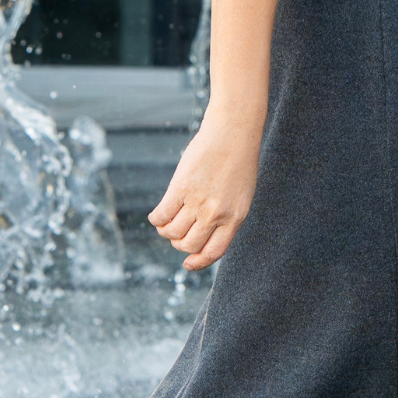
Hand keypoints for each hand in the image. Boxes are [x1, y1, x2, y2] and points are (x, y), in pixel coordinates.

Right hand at [148, 109, 260, 270]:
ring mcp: (198, 202)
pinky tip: (159, 214)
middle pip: (188, 245)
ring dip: (166, 231)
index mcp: (235, 219)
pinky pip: (161, 216)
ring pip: (172, 232)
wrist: (233, 133)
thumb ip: (226, 218)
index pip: (213, 252)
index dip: (198, 262)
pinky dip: (156, 219)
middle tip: (179, 231)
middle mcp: (216, 214)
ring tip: (169, 220)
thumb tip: (200, 240)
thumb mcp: (241, 196)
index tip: (187, 263)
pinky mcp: (181, 188)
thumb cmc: (237, 164)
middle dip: (179, 243)